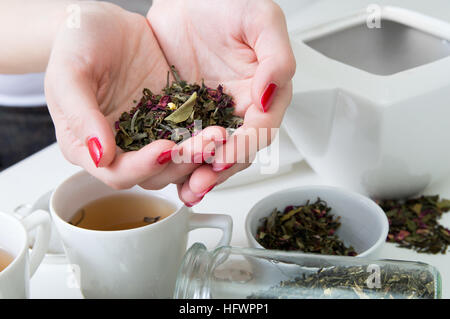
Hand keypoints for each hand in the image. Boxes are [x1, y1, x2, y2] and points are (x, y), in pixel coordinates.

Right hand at [45, 2, 205, 189]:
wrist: (108, 23)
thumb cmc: (79, 42)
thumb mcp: (71, 72)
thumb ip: (80, 115)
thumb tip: (100, 157)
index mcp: (88, 145)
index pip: (118, 173)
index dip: (142, 167)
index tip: (164, 148)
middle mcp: (121, 147)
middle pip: (154, 173)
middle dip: (181, 161)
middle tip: (205, 143)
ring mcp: (149, 134)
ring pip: (177, 159)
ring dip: (199, 153)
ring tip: (218, 135)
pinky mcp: (173, 120)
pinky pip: (192, 135)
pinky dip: (206, 137)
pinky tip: (223, 129)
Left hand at [148, 0, 295, 204]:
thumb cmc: (227, 1)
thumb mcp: (261, 19)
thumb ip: (275, 58)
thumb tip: (268, 95)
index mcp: (263, 92)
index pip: (261, 128)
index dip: (245, 145)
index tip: (226, 154)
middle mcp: (239, 109)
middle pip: (237, 150)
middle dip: (220, 169)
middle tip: (201, 181)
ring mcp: (210, 114)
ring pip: (209, 153)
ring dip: (198, 173)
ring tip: (186, 188)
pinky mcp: (182, 114)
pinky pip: (181, 143)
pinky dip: (176, 161)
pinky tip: (167, 175)